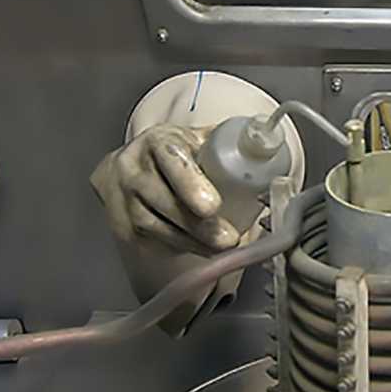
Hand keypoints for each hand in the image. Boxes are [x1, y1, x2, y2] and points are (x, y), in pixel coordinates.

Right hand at [91, 125, 240, 255]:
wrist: (129, 171)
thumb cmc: (174, 157)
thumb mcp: (195, 140)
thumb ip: (227, 142)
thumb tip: (267, 143)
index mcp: (157, 141)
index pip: (170, 158)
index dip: (190, 182)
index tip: (212, 206)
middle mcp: (133, 168)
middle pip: (162, 199)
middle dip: (198, 224)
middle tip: (229, 238)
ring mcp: (123, 200)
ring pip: (155, 226)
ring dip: (193, 241)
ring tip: (222, 248)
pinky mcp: (123, 227)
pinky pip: (152, 242)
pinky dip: (182, 248)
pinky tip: (203, 250)